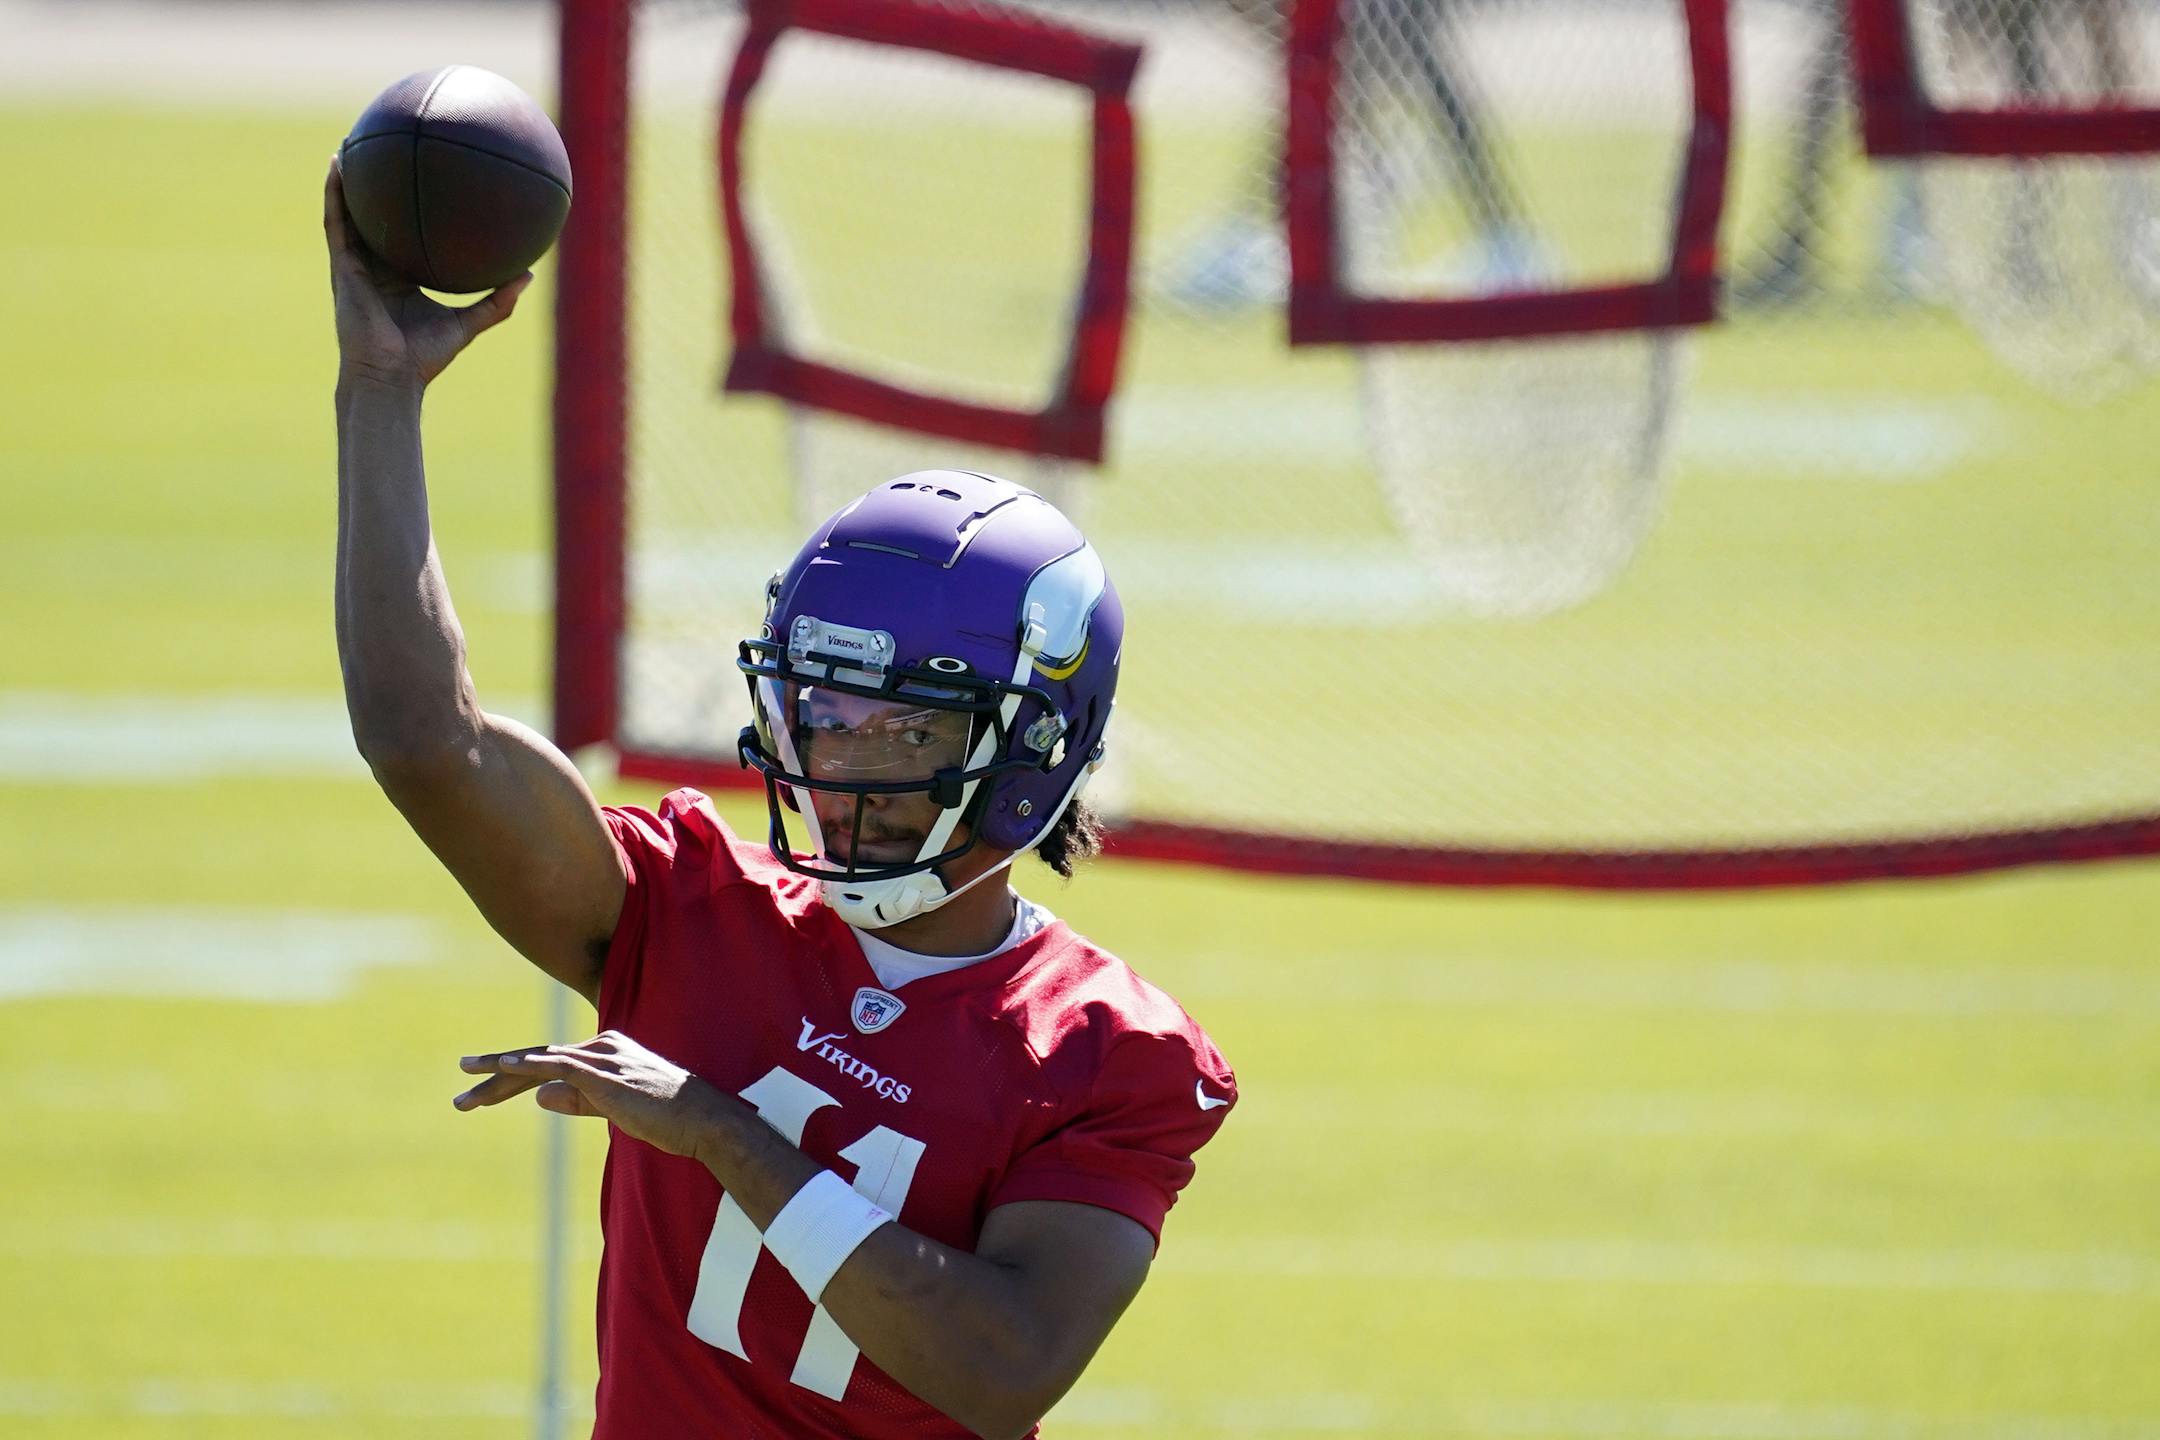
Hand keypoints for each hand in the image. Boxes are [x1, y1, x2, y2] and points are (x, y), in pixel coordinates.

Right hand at [324, 156, 531, 391]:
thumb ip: (497, 300)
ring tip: (352, 143)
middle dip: (377, 189)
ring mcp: (354, 265)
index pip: (404, 239)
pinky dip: (334, 193)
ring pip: (348, 213)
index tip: (424, 185)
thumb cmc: (424, 357)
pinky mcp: (341, 266)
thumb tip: (529, 273)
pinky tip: (337, 164)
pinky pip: (336, 222)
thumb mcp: (468, 323)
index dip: (410, 213)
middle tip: (388, 152)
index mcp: (400, 279)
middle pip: (375, 220)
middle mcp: (375, 268)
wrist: (390, 376)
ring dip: (347, 180)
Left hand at [455, 1031, 724, 1161]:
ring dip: (500, 1070)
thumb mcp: (616, 1109)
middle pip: (538, 1059)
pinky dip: (528, 1064)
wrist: (704, 1120)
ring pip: (540, 1061)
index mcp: (605, 1054)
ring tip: (466, 1076)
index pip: (550, 1064)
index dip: (514, 1075)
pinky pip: (558, 1065)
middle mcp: (600, 1048)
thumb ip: (578, 1101)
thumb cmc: (670, 1118)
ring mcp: (602, 1059)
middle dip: (496, 1071)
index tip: (483, 1087)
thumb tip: (538, 1096)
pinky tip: (504, 1066)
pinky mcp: (604, 1074)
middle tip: (461, 1075)